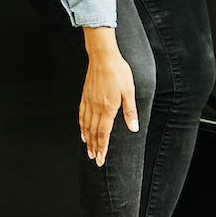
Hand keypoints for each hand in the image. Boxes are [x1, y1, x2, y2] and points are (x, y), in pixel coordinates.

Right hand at [79, 28, 136, 165]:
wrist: (103, 57)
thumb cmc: (118, 72)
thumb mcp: (129, 91)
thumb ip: (130, 111)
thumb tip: (134, 127)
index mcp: (108, 107)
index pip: (104, 133)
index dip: (102, 147)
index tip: (100, 158)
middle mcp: (96, 107)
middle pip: (94, 132)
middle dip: (94, 147)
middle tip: (94, 159)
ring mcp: (89, 102)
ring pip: (86, 125)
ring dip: (87, 139)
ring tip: (88, 150)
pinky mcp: (85, 96)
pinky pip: (82, 115)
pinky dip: (81, 126)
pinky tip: (82, 132)